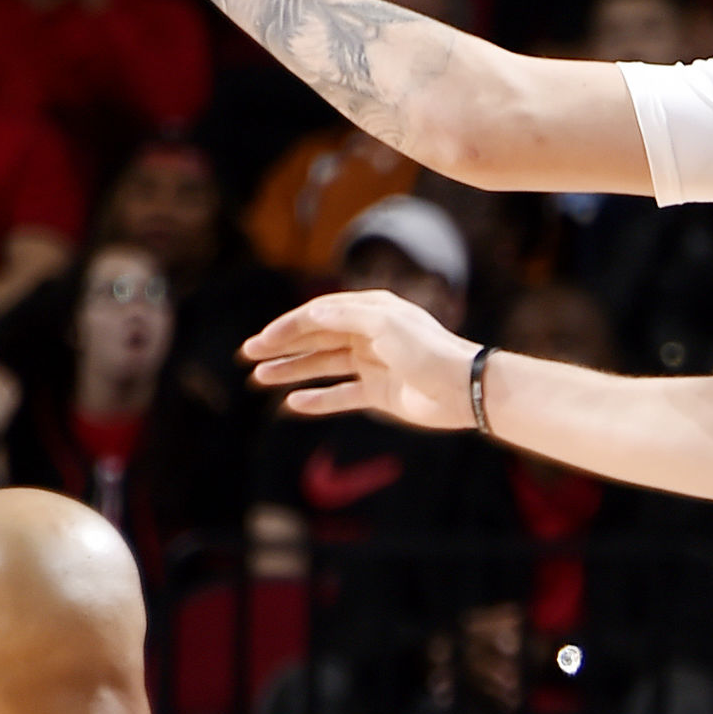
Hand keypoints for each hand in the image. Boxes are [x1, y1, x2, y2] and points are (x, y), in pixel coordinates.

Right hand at [241, 289, 478, 428]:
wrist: (463, 389)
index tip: (261, 340)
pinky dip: (319, 399)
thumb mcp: (383, 323)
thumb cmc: (427, 350)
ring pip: (324, 366)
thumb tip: (308, 313)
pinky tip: (294, 402)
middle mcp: (370, 335)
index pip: (319, 314)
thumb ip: (344, 316)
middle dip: (283, 346)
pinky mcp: (380, 394)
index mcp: (371, 311)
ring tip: (261, 378)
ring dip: (293, 370)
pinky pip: (342, 395)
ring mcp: (374, 365)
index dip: (288, 326)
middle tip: (249, 355)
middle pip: (317, 339)